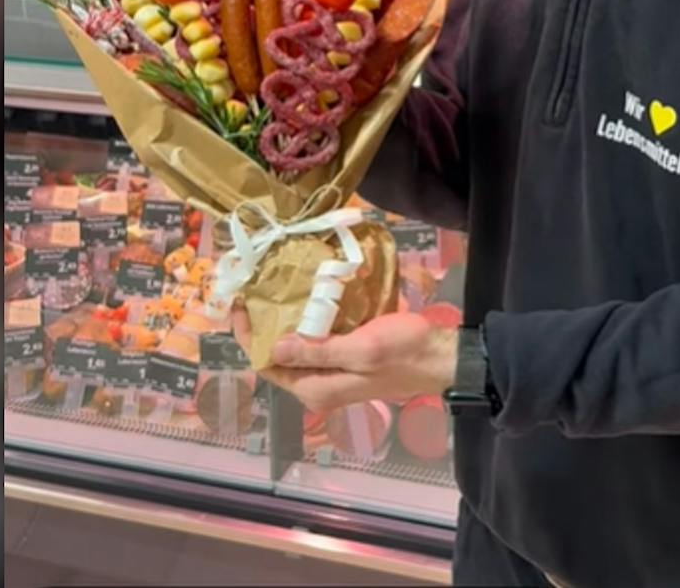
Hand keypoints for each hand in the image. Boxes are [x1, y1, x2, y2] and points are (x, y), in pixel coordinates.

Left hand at [246, 311, 456, 415]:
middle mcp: (318, 388)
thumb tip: (274, 348)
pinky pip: (314, 346)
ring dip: (283, 324)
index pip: (266, 365)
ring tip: (274, 290)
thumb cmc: (403, 352)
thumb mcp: (361, 349)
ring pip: (294, 351)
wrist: (439, 358)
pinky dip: (305, 324)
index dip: (248, 336)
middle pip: (276, 359)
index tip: (239, 303)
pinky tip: (305, 301)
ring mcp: (332, 377)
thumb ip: (317, 351)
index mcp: (316, 389)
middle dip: (262, 328)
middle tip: (255, 290)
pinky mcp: (344, 363)